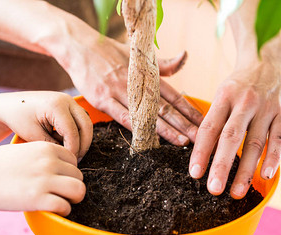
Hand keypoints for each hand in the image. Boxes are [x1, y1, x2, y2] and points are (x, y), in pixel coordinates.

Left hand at [0, 91, 92, 158]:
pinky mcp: (69, 105)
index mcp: (56, 105)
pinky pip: (80, 120)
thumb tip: (69, 155)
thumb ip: (53, 145)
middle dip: (83, 144)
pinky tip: (68, 143)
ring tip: (73, 153)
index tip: (69, 161)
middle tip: (76, 159)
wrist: (10, 105)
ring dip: (83, 138)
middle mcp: (66, 100)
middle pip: (86, 125)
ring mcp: (69, 101)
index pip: (72, 131)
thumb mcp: (34, 136)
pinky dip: (78, 132)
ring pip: (86, 122)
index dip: (73, 149)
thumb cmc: (18, 119)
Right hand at [0, 142, 84, 215]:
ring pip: (79, 191)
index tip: (57, 180)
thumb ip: (44, 157)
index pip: (74, 160)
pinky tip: (51, 210)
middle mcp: (49, 162)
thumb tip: (61, 170)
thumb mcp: (25, 150)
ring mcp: (45, 180)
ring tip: (59, 202)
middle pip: (79, 176)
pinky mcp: (37, 199)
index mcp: (47, 148)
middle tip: (58, 193)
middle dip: (71, 186)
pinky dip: (62, 211)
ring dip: (72, 199)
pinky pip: (65, 207)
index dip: (67, 172)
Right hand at [55, 32, 202, 145]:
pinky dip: (136, 129)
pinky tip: (149, 141)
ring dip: (166, 130)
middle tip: (200, 137)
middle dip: (184, 124)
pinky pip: (122, 117)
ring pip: (146, 114)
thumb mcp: (138, 55)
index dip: (188, 109)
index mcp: (146, 73)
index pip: (172, 95)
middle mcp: (136, 83)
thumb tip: (185, 57)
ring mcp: (119, 91)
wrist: (79, 46)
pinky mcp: (102, 99)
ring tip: (182, 142)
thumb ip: (162, 64)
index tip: (202, 122)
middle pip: (164, 107)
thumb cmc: (110, 51)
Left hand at [189, 56, 280, 197]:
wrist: (268, 60)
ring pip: (255, 142)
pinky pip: (279, 138)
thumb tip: (200, 151)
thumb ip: (215, 119)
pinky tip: (266, 175)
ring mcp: (267, 108)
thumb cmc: (239, 85)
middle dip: (221, 165)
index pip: (209, 128)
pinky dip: (273, 158)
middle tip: (213, 189)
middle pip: (231, 138)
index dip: (201, 152)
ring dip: (246, 170)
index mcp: (224, 97)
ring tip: (236, 192)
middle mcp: (245, 102)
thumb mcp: (223, 94)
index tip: (195, 174)